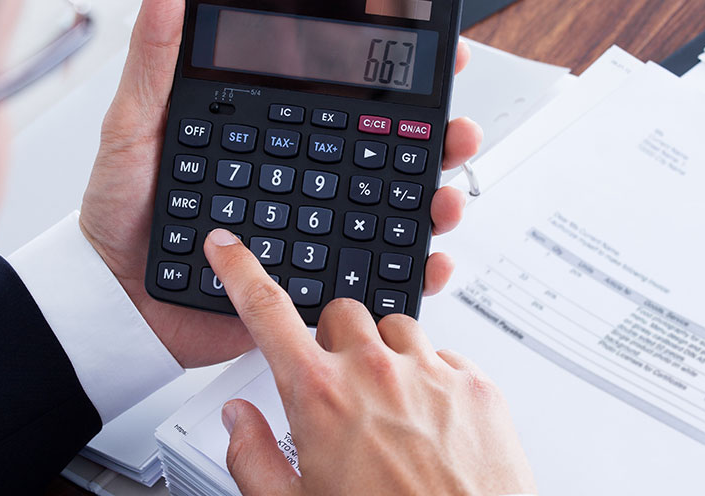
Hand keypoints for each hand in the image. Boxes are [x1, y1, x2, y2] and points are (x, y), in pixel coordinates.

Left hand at [79, 0, 481, 367]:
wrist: (113, 302)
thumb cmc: (119, 214)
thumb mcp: (133, 123)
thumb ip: (156, 55)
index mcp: (268, 134)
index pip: (342, 96)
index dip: (392, 73)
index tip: (435, 54)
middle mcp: (298, 178)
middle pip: (383, 151)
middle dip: (434, 140)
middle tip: (457, 132)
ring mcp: (309, 229)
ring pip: (389, 210)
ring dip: (432, 200)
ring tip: (443, 199)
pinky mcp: (310, 280)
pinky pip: (371, 275)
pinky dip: (409, 271)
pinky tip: (426, 260)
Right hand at [202, 228, 536, 494]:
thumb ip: (252, 456)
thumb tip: (237, 418)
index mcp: (319, 397)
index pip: (267, 312)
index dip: (240, 271)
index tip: (228, 249)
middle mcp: (375, 373)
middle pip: (340, 313)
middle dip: (332, 343)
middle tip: (339, 390)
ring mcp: (430, 374)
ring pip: (396, 329)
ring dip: (385, 357)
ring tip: (390, 410)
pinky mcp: (476, 384)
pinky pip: (445, 355)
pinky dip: (431, 378)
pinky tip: (429, 422)